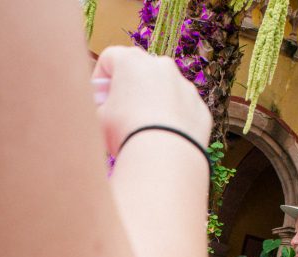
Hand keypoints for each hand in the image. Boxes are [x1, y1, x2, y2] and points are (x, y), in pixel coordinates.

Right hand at [92, 46, 210, 155]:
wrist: (165, 158)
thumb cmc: (126, 132)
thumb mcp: (99, 118)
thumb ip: (101, 106)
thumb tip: (106, 108)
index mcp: (132, 61)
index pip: (109, 58)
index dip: (100, 80)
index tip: (99, 100)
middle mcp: (161, 65)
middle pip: (139, 71)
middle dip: (129, 89)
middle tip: (121, 114)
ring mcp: (184, 85)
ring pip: (163, 90)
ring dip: (152, 103)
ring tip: (144, 131)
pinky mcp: (198, 106)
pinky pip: (181, 109)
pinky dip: (172, 120)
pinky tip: (163, 140)